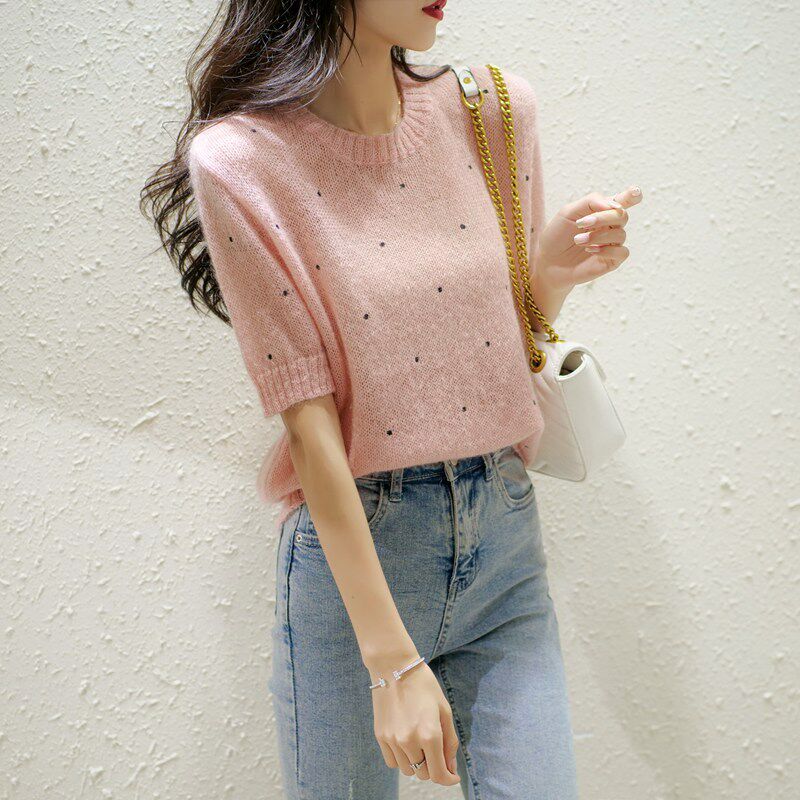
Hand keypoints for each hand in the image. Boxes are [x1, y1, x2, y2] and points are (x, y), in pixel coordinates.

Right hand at [368, 653, 460, 785]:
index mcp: (430, 734)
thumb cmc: (423, 685)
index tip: (452, 775)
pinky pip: (392, 762)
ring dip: (417, 763)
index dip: (448, 779)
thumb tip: (450, 768)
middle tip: (437, 750)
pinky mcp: (380, 736)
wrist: (393, 666)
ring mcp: (392, 740)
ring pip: (407, 770)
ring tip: (420, 741)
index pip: (439, 774)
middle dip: (434, 767)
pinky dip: (401, 759)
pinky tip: (406, 742)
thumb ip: (449, 742)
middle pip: (424, 773)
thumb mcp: (444, 710)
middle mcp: (409, 741)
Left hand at [534, 185, 642, 291]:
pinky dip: (607, 249)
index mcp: (602, 211)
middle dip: (603, 217)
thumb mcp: (568, 213)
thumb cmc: (557, 236)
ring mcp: (612, 243)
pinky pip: (622, 252)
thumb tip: (614, 204)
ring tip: (578, 241)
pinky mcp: (612, 260)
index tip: (636, 192)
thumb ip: (591, 202)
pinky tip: (591, 250)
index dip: (633, 195)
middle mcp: (610, 226)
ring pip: (620, 234)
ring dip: (598, 236)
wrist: (548, 262)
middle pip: (622, 215)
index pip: (624, 200)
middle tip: (581, 224)